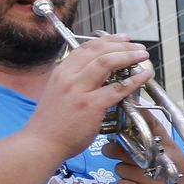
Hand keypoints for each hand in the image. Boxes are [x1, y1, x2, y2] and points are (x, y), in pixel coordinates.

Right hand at [27, 34, 152, 159]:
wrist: (40, 144)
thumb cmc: (50, 125)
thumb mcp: (57, 93)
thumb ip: (74, 82)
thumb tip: (96, 77)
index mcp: (61, 72)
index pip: (86, 47)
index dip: (107, 40)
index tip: (122, 38)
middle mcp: (69, 77)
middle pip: (99, 51)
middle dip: (122, 45)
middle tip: (138, 46)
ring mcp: (79, 91)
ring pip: (107, 63)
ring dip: (128, 56)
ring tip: (143, 55)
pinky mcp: (90, 106)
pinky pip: (116, 89)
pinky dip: (133, 80)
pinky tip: (143, 76)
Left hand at [105, 113, 183, 183]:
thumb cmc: (179, 171)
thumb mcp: (172, 147)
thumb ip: (156, 128)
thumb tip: (141, 107)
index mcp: (163, 146)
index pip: (140, 130)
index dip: (123, 130)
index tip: (119, 133)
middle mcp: (156, 161)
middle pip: (120, 149)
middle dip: (115, 151)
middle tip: (120, 154)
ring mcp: (148, 179)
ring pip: (119, 169)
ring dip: (124, 172)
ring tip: (138, 175)